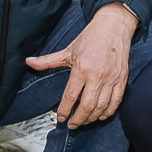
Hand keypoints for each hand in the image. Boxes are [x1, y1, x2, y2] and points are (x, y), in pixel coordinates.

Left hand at [26, 2, 139, 127]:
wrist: (114, 26)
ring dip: (91, 118)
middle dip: (77, 119)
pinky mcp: (122, 79)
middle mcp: (97, 75)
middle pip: (87, 106)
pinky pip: (116, 102)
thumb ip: (48, 60)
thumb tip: (29, 62)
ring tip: (84, 121)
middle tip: (71, 125)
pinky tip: (100, 115)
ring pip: (101, 107)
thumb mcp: (68, 49)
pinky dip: (108, 112)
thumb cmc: (91, 37)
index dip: (64, 111)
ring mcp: (111, 78)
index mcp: (82, 68)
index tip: (60, 118)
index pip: (70, 96)